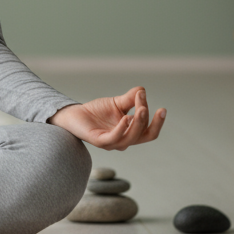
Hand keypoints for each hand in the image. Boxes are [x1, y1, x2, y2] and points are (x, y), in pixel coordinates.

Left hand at [46, 86, 165, 150]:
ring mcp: (112, 143)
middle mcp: (123, 141)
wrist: (75, 114)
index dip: (157, 121)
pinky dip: (122, 128)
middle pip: (144, 135)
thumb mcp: (117, 103)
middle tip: (150, 107)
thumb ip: (131, 99)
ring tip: (140, 109)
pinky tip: (125, 117)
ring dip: (138, 123)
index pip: (149, 131)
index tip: (158, 105)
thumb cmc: (97, 111)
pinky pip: (114, 138)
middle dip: (149, 122)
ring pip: (131, 137)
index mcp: (130, 133)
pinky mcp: (100, 141)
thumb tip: (142, 90)